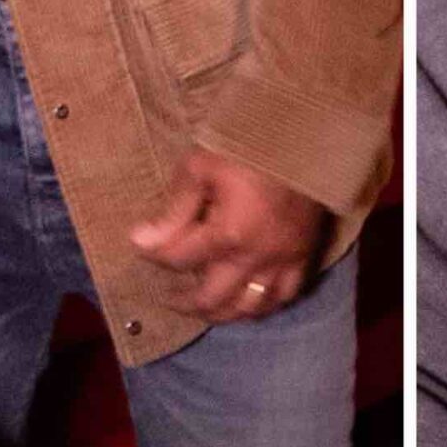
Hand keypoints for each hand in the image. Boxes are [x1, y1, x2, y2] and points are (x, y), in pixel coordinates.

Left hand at [128, 147, 331, 323]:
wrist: (304, 133)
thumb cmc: (247, 145)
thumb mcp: (201, 166)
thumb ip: (175, 208)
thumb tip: (142, 239)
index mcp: (228, 233)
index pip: (179, 259)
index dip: (154, 254)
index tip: (140, 245)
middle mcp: (256, 257)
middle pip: (212, 298)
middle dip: (184, 301)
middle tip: (168, 296)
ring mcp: (283, 260)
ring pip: (249, 308)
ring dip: (222, 312)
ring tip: (205, 305)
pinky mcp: (305, 255)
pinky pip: (285, 296)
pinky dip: (263, 304)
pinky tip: (249, 300)